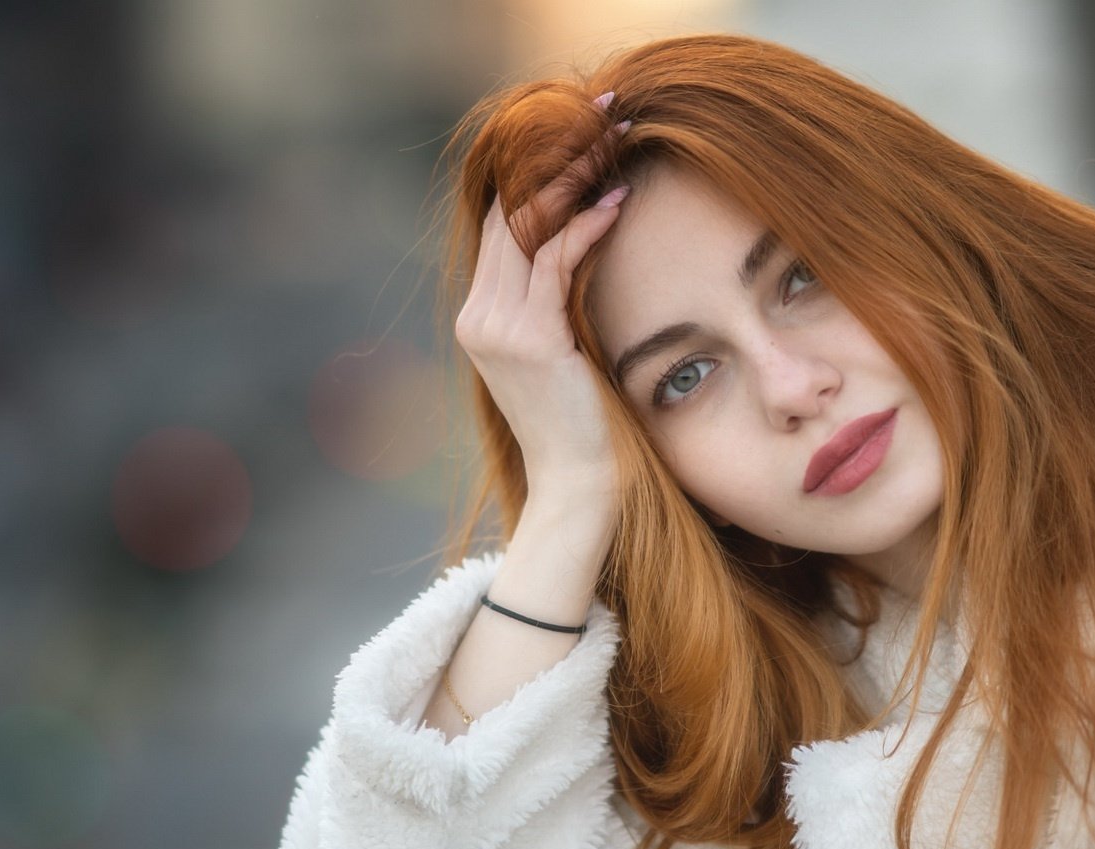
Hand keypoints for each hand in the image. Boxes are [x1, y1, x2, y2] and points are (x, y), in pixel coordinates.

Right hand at [453, 109, 629, 519]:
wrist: (582, 485)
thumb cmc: (588, 422)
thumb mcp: (566, 350)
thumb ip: (559, 301)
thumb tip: (584, 243)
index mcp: (481, 318)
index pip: (504, 224)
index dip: (540, 173)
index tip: (583, 135)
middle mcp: (477, 317)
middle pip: (510, 213)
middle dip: (557, 159)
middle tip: (602, 117)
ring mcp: (495, 328)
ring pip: (528, 228)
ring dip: (575, 179)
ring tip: (614, 144)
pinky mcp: (526, 338)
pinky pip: (554, 261)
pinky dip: (586, 226)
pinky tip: (617, 202)